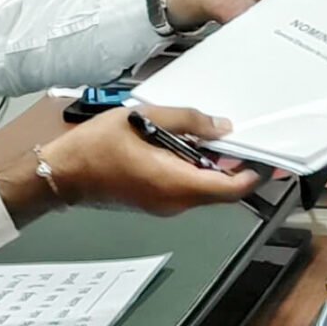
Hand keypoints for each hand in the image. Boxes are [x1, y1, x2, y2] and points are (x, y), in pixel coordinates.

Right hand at [0, 106, 258, 217]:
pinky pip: (185, 189)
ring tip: (209, 134)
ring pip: (203, 189)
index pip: (230, 188)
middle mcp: (175, 202)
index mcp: (175, 184)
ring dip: (212, 165)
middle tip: (239, 136)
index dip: (254, 173)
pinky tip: (185, 145)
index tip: (265, 153)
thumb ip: (186, 121)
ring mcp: (164, 206)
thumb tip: (223, 126)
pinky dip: (194, 170)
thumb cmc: (96, 145)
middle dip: (234, 164)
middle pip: (220, 190)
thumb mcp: (142, 119)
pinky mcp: (154, 202)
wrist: (61, 174)